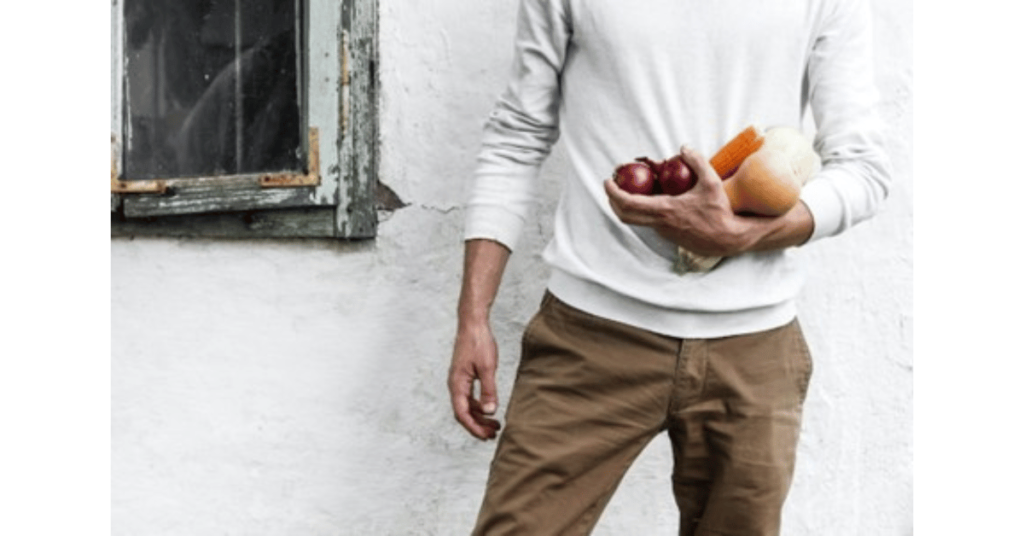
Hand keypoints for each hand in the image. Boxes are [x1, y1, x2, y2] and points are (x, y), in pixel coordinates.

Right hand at [447, 320, 501, 439]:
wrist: (473, 324)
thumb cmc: (479, 342)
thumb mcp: (487, 367)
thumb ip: (488, 390)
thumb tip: (490, 412)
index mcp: (457, 384)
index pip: (462, 414)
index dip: (474, 427)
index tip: (487, 436)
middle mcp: (455, 385)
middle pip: (463, 413)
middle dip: (478, 425)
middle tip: (495, 433)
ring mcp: (459, 380)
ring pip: (467, 406)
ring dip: (479, 416)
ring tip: (495, 424)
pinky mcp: (464, 376)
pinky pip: (469, 397)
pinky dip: (479, 405)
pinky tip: (490, 408)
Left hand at [604, 146, 757, 256]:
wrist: (727, 239)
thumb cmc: (720, 212)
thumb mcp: (712, 183)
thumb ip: (698, 162)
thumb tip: (684, 148)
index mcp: (664, 210)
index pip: (628, 203)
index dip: (613, 193)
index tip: (608, 182)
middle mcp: (659, 223)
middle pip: (624, 215)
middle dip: (613, 200)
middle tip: (612, 185)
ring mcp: (662, 231)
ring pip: (636, 219)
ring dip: (628, 205)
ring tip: (630, 188)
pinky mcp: (668, 235)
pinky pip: (649, 221)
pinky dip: (643, 209)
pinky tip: (651, 196)